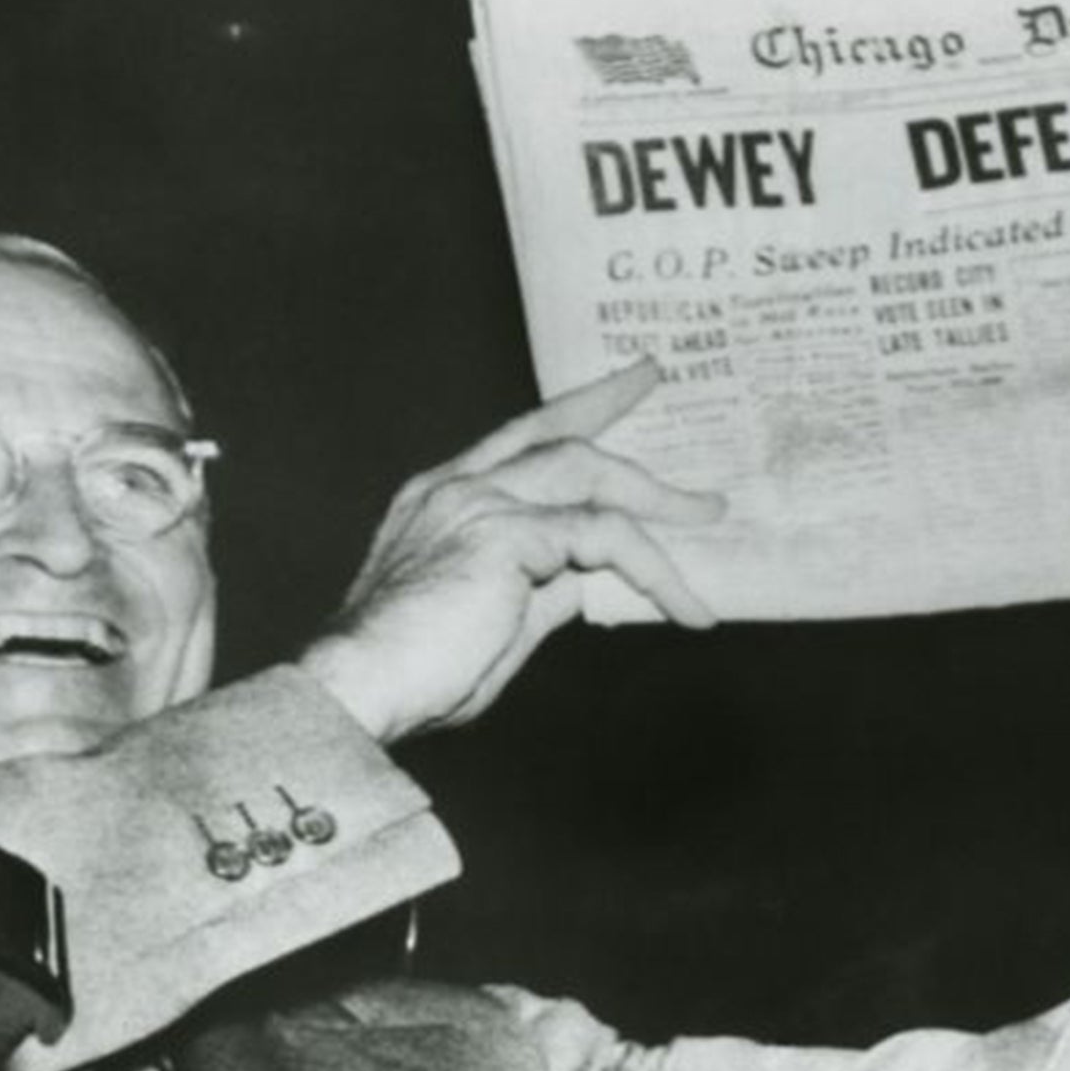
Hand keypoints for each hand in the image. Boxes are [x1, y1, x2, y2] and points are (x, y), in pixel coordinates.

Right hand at [300, 360, 723, 741]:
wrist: (362, 688)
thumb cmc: (416, 671)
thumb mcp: (495, 618)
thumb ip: (540, 587)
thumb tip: (586, 580)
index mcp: (443, 498)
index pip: (519, 439)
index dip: (571, 412)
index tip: (616, 390)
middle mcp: (457, 486)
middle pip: (556, 433)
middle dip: (613, 406)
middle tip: (656, 383)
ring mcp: (478, 503)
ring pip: (589, 472)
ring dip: (656, 496)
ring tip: (707, 515)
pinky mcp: (507, 535)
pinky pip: (604, 537)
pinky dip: (654, 569)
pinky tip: (685, 606)